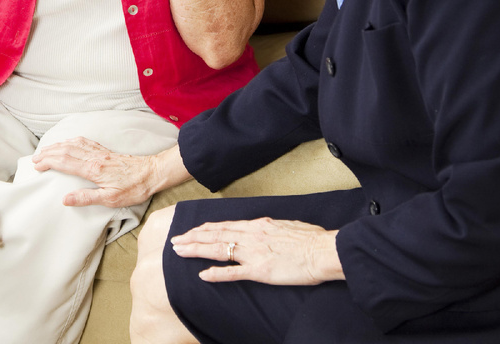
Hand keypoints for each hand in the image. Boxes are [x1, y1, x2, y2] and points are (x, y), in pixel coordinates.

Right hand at [32, 136, 156, 207]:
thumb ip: (87, 198)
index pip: (64, 162)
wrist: (152, 173)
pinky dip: (71, 141)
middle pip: (65, 151)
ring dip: (57, 146)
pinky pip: (84, 142)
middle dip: (48, 153)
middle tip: (35, 158)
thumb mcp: (111, 199)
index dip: (48, 162)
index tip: (37, 166)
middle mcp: (94, 157)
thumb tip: (65, 199)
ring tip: (46, 150)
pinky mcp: (105, 151)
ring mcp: (99, 152)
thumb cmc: (134, 188)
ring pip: (73, 144)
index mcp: (93, 169)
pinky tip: (68, 143)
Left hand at [170, 217, 343, 284]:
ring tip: (179, 251)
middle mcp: (251, 235)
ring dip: (196, 250)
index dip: (204, 229)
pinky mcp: (260, 270)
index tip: (191, 231)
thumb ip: (269, 228)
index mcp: (257, 225)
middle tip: (174, 241)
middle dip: (192, 238)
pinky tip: (202, 274)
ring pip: (218, 249)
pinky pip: (233, 272)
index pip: (224, 225)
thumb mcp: (285, 226)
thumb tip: (262, 228)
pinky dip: (216, 273)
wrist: (324, 250)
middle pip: (215, 235)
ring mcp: (254, 252)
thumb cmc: (310, 239)